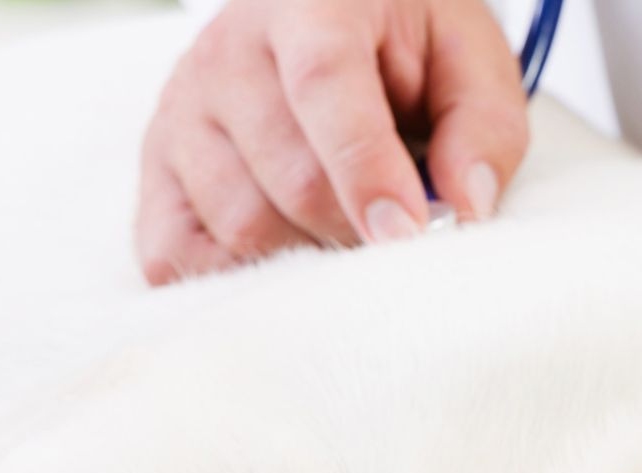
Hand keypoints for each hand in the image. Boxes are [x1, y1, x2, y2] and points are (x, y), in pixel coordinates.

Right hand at [136, 0, 527, 284]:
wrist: (335, 16)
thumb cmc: (407, 44)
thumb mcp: (470, 62)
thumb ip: (484, 130)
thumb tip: (466, 209)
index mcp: (310, 2)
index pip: (323, 86)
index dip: (365, 170)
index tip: (407, 232)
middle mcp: (229, 49)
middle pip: (287, 176)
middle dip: (355, 228)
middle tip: (398, 237)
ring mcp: (183, 107)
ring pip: (239, 223)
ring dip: (306, 254)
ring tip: (348, 232)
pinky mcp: (158, 163)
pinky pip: (177, 251)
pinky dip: (234, 277)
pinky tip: (284, 259)